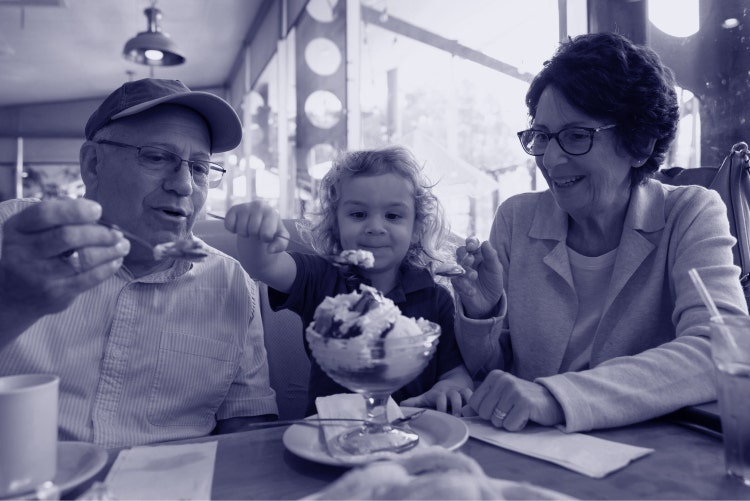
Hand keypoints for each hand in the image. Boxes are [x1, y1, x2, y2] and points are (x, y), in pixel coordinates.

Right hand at [0, 198, 129, 317]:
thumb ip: (56, 215)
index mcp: (17, 229)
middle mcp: (24, 252)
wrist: (10, 296)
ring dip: (110, 251)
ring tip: (123, 245)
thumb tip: (90, 208)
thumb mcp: (30, 230)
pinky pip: (88, 279)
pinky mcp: (55, 295)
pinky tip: (116, 260)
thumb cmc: (30, 251)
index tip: (98, 210)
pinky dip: (107, 268)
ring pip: (82, 259)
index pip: (44, 214)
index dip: (75, 210)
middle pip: (67, 237)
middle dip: (99, 233)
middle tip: (117, 233)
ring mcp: (39, 276)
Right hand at [224, 201, 288, 253]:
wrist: (259, 223)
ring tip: (249, 229)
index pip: (265, 233)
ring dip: (244, 234)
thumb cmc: (271, 231)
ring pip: (241, 229)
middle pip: (252, 231)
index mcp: (271, 212)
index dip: (265, 238)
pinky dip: (232, 230)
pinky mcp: (233, 209)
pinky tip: (239, 226)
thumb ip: (280, 245)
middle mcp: (258, 206)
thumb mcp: (280, 239)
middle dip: (254, 236)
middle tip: (257, 232)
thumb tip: (270, 250)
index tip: (266, 234)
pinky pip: (229, 225)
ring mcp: (245, 206)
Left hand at [400, 385, 472, 415]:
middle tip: (456, 417)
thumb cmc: (438, 394)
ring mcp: (461, 392)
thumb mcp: (427, 397)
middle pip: (454, 396)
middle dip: (455, 407)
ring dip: (467, 405)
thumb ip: (416, 402)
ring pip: (466, 394)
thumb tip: (401, 405)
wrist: (454, 381)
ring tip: (467, 416)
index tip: (441, 414)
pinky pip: (475, 395)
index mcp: (439, 394)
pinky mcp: (470, 394)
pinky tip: (476, 413)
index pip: (440, 397)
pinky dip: (475, 403)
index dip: (441, 405)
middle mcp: (451, 392)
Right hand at [451, 238, 504, 318]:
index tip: (471, 246)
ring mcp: (461, 271)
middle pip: (460, 252)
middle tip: (471, 261)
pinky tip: (472, 291)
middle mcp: (468, 260)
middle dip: (465, 255)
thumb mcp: (496, 269)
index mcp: (478, 254)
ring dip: (465, 271)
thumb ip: (491, 256)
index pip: (472, 243)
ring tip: (474, 277)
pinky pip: (456, 281)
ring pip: (457, 265)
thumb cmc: (493, 282)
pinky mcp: (457, 283)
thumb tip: (485, 242)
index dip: (470, 242)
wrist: (489, 301)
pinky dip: (464, 285)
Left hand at [467, 370, 563, 430]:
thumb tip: (461, 413)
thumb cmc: (523, 401)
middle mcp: (503, 380)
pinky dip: (517, 426)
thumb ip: (481, 404)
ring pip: (496, 421)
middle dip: (496, 418)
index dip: (485, 412)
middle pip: (484, 413)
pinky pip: (509, 425)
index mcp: (494, 376)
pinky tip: (526, 416)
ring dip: (508, 422)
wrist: (553, 401)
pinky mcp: (525, 403)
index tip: (501, 406)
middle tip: (511, 410)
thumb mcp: (500, 398)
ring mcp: (514, 390)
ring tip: (519, 412)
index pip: (474, 403)